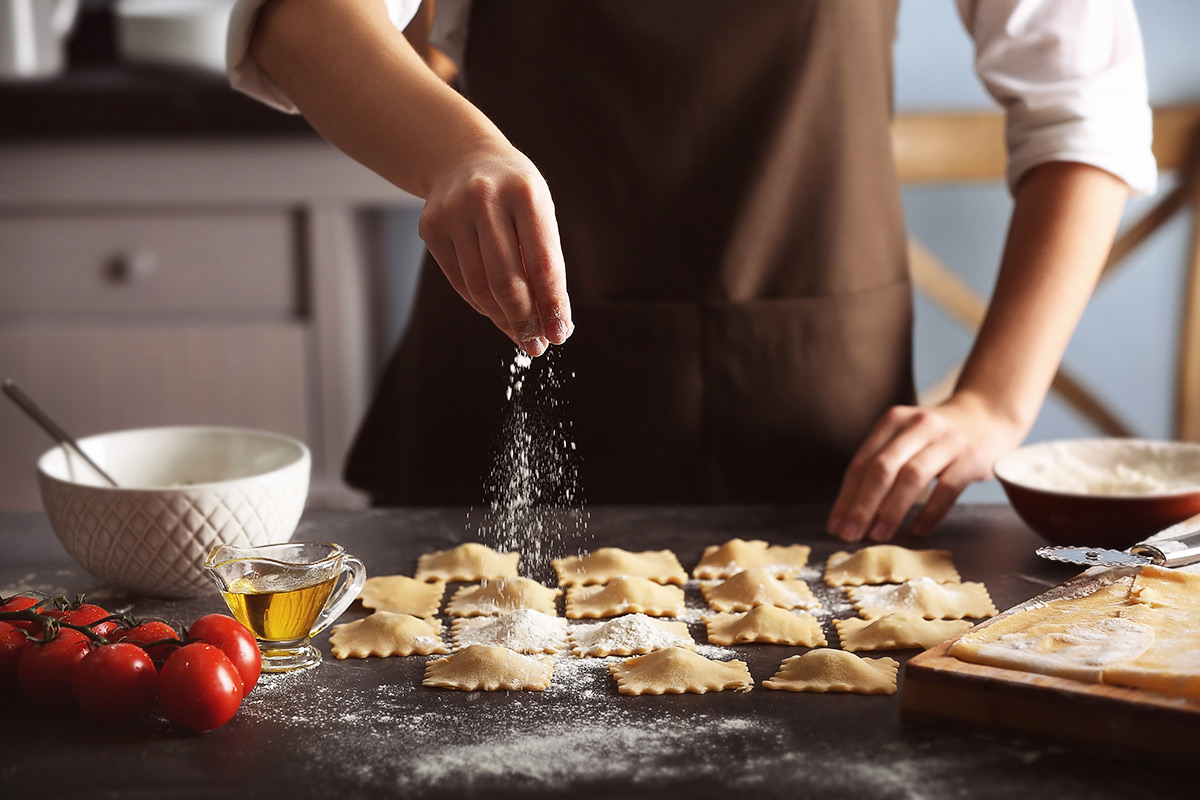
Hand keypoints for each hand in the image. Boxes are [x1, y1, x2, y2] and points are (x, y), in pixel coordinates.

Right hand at [418, 148, 572, 355]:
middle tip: (537, 345)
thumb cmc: (515, 192)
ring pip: (479, 287)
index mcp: (525, 192)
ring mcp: (453, 213)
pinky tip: (497, 313)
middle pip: (507, 280)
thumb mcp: (539, 212)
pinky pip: (460, 281)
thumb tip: (553, 321)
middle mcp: (486, 198)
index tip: (561, 334)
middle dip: (526, 320)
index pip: (543, 263)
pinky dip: (481, 304)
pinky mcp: (431, 228)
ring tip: (520, 335)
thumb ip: (546, 261)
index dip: (553, 304)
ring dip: (503, 319)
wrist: (463, 157)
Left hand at [826, 392, 1025, 541]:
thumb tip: (851, 510)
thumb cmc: (937, 437)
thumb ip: (882, 464)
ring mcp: (947, 440)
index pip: (862, 462)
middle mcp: (918, 426)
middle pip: (883, 468)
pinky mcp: (972, 456)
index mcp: (894, 421)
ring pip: (912, 476)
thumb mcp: (906, 437)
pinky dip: (930, 512)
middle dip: (862, 505)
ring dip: (892, 509)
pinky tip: (916, 530)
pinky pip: (948, 487)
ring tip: (878, 535)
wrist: (987, 416)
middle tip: (850, 534)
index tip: (835, 526)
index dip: (846, 496)